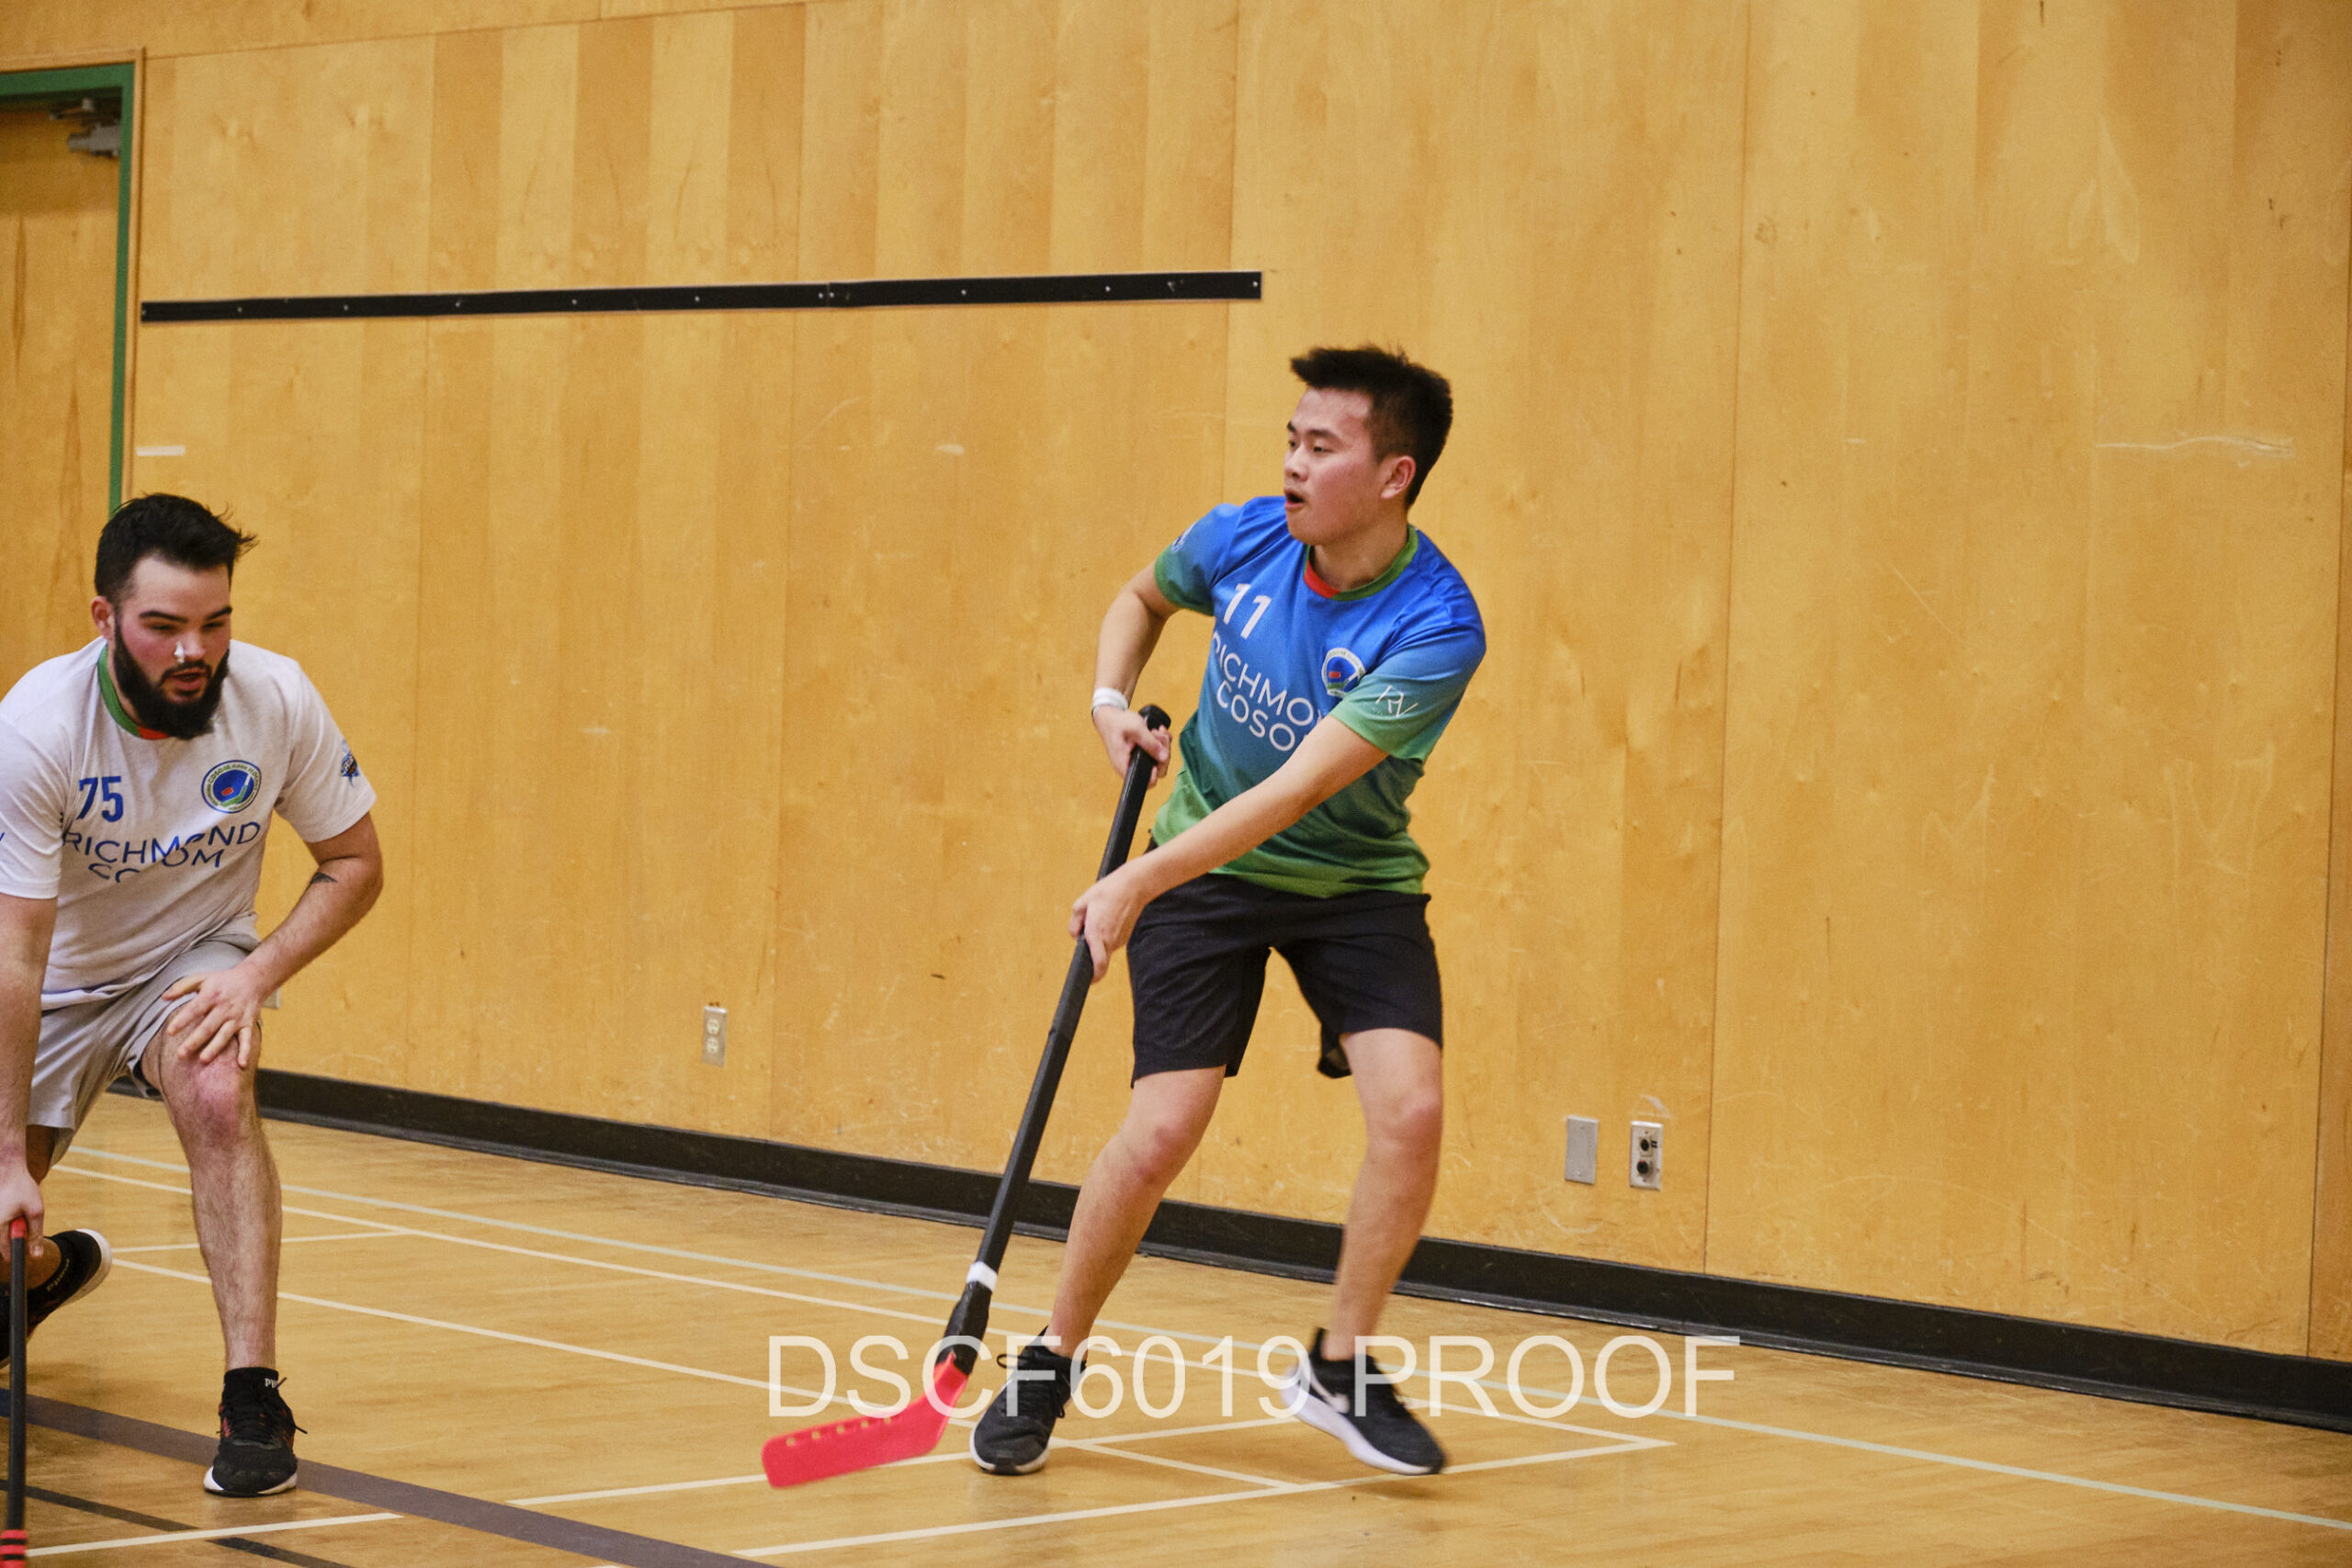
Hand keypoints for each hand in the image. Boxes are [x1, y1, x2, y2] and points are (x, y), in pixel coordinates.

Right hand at [0, 1160, 40, 1248]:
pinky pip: (1, 1224)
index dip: (19, 1253)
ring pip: (3, 1232)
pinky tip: (11, 1205)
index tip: (26, 1249)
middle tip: (22, 1216)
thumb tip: (36, 1256)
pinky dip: (9, 1218)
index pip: (7, 1252)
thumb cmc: (22, 1188)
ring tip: (17, 1208)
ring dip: (13, 1225)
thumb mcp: (35, 1211)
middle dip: (16, 1234)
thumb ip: (35, 1235)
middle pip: (4, 1242)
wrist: (7, 1170)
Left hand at [160, 962, 270, 1068]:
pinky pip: (247, 1039)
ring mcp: (237, 1017)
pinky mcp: (248, 1024)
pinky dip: (245, 1052)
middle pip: (208, 1027)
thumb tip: (163, 997)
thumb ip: (182, 987)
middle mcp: (225, 1008)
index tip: (170, 1032)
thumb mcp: (202, 978)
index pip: (194, 1009)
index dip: (182, 1020)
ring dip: (214, 1048)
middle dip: (194, 1041)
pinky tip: (241, 1065)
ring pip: (224, 1035)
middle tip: (181, 1054)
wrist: (254, 978)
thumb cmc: (223, 980)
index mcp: (211, 995)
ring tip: (203, 1059)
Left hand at [1070, 862, 1152, 982]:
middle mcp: (1109, 940)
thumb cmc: (1107, 892)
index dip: (1093, 977)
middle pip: (1098, 958)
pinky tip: (1108, 918)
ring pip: (1104, 948)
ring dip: (1098, 940)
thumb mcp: (1082, 902)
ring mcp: (1120, 940)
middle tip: (1087, 930)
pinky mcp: (1126, 936)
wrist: (1135, 885)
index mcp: (1096, 934)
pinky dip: (1106, 935)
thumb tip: (1075, 936)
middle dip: (1090, 951)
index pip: (1098, 965)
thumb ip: (1074, 922)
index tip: (1087, 980)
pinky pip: (1111, 941)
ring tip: (1099, 918)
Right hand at [1093, 706, 1169, 784]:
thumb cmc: (1117, 723)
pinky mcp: (1143, 754)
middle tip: (1157, 735)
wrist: (1110, 717)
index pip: (1145, 782)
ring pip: (1160, 760)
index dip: (1156, 773)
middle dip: (1163, 751)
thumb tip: (1164, 756)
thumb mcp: (1135, 729)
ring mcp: (1139, 761)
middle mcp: (1132, 766)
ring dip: (1163, 744)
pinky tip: (1157, 732)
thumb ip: (1150, 743)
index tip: (1158, 758)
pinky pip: (1158, 753)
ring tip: (1155, 731)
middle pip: (1158, 769)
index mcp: (1125, 765)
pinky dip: (1161, 742)